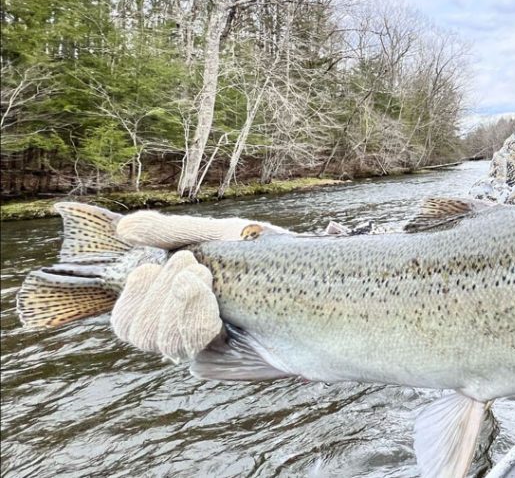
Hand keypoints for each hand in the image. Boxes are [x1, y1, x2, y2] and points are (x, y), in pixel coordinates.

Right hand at [109, 210, 289, 361]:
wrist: (312, 281)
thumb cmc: (269, 255)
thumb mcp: (221, 236)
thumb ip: (173, 232)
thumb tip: (126, 228)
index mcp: (173, 298)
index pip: (127, 315)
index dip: (134, 294)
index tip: (159, 265)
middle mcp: (181, 327)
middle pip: (137, 331)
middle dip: (162, 294)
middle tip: (196, 267)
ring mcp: (201, 347)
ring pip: (162, 344)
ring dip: (178, 307)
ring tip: (206, 278)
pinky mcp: (221, 362)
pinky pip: (191, 355)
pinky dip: (197, 324)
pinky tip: (218, 310)